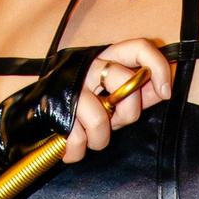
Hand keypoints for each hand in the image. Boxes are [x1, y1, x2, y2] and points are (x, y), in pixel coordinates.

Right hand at [62, 40, 171, 164]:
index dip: (157, 66)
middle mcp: (89, 67)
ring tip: (91, 140)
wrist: (34, 120)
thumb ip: (141, 92)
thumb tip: (165, 88)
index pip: (138, 47)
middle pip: (122, 79)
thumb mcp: (114, 97)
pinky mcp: (55, 109)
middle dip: (127, 112)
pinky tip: (73, 149)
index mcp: (107, 59)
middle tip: (115, 123)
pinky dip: (77, 151)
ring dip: (100, 139)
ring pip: (99, 117)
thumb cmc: (82, 108)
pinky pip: (78, 138)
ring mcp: (71, 87)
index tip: (165, 92)